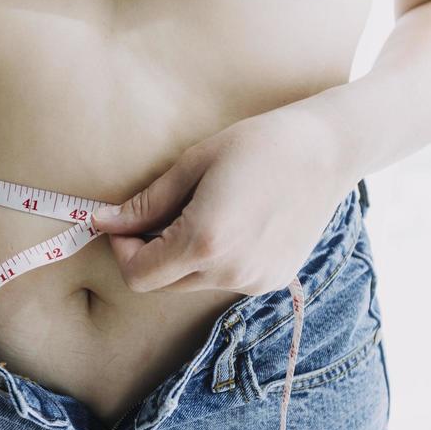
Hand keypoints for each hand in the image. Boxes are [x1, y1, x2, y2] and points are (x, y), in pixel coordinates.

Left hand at [91, 106, 350, 294]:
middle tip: (157, 215)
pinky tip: (232, 223)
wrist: (328, 151)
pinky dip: (213, 260)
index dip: (122, 251)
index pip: (138, 276)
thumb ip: (145, 204)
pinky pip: (223, 280)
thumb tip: (102, 222)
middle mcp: (229, 272)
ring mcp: (254, 282)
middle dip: (148, 255)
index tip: (125, 223)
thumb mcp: (193, 165)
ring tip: (200, 213)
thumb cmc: (257, 144)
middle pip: (161, 285)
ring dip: (181, 257)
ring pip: (191, 284)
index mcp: (205, 242)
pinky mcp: (272, 281)